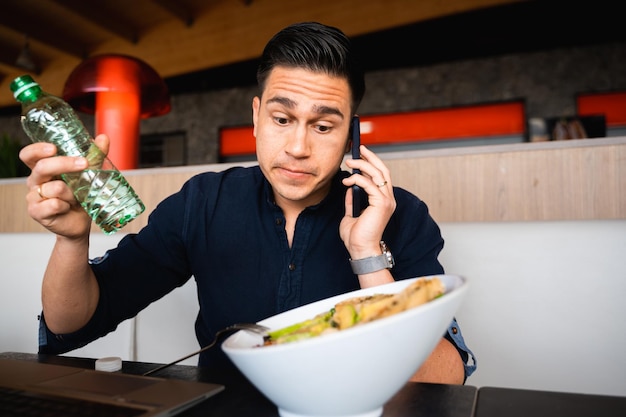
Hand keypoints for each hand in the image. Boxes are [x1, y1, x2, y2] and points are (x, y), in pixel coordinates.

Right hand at [19, 134, 109, 237]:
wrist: (81, 222)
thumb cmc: (81, 196)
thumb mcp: (89, 174)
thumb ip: (95, 156)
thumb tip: (103, 138)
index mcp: (43, 168)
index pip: (30, 155)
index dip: (37, 149)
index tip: (54, 148)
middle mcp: (35, 181)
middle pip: (42, 167)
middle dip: (64, 164)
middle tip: (84, 164)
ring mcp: (33, 197)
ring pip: (54, 188)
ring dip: (71, 193)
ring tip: (76, 198)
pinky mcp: (36, 212)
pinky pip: (54, 204)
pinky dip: (66, 206)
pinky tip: (67, 208)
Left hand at [339, 145, 395, 259]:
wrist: (360, 249)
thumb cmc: (356, 236)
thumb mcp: (351, 213)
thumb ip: (352, 200)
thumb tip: (350, 188)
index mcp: (384, 201)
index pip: (382, 176)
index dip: (373, 163)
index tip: (362, 155)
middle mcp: (388, 199)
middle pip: (383, 171)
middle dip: (371, 158)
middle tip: (359, 150)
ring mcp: (386, 201)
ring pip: (377, 174)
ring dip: (362, 165)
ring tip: (349, 161)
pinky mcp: (381, 204)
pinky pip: (369, 184)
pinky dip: (357, 179)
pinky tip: (347, 180)